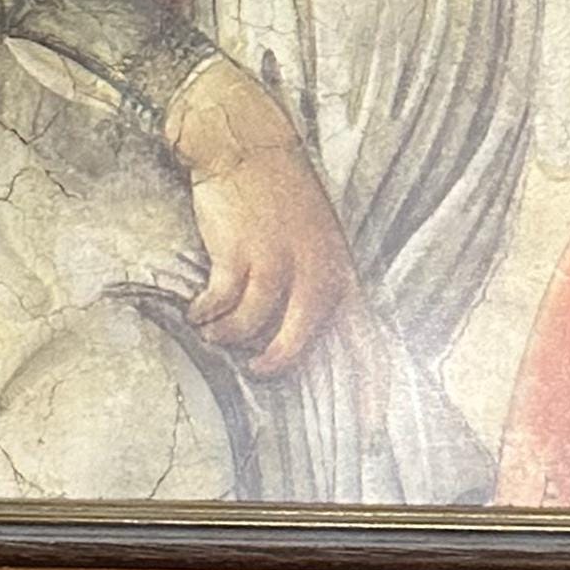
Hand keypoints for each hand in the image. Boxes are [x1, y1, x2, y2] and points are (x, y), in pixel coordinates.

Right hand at [162, 57, 358, 376]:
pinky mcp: (237, 252)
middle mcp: (313, 270)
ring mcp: (275, 261)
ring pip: (251, 328)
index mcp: (339, 270)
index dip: (371, 389)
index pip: (367, 341)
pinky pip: (219, 306)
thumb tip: (294, 334)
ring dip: (228, 335)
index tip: (371, 429)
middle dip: (274, 364)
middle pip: (298, 343)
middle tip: (258, 371)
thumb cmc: (278, 191)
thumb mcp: (315, 234)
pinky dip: (205, 314)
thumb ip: (314, 280)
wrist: (245, 140)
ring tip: (215, 329)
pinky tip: (198, 310)